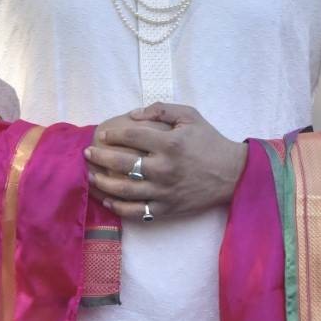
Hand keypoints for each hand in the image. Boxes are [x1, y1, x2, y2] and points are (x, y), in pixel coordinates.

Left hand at [84, 101, 247, 222]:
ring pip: (125, 190)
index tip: (102, 134)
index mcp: (170, 144)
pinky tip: (108, 199)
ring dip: (103, 183)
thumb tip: (133, 114)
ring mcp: (165, 191)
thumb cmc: (209, 141)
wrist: (231, 174)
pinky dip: (119, 207)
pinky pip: (137, 212)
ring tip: (91, 176)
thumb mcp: (190, 116)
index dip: (112, 135)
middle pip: (122, 164)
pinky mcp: (167, 208)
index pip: (132, 137)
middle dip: (100, 157)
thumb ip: (161, 109)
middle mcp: (165, 169)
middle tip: (89, 153)